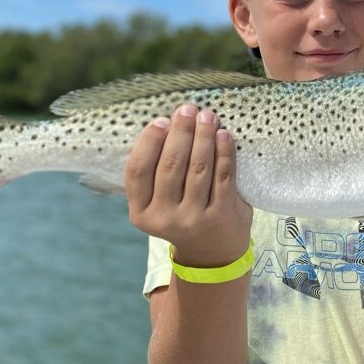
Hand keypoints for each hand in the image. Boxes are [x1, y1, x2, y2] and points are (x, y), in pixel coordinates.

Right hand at [124, 103, 252, 266]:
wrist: (212, 253)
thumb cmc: (183, 215)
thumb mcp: (158, 204)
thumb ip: (157, 173)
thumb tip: (170, 123)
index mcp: (141, 213)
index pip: (138, 171)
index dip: (149, 142)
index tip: (161, 120)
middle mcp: (164, 218)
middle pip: (170, 165)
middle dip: (180, 132)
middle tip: (188, 109)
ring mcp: (194, 218)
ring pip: (198, 167)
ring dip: (203, 136)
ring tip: (207, 116)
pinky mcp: (221, 216)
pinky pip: (223, 176)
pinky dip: (224, 152)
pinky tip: (224, 135)